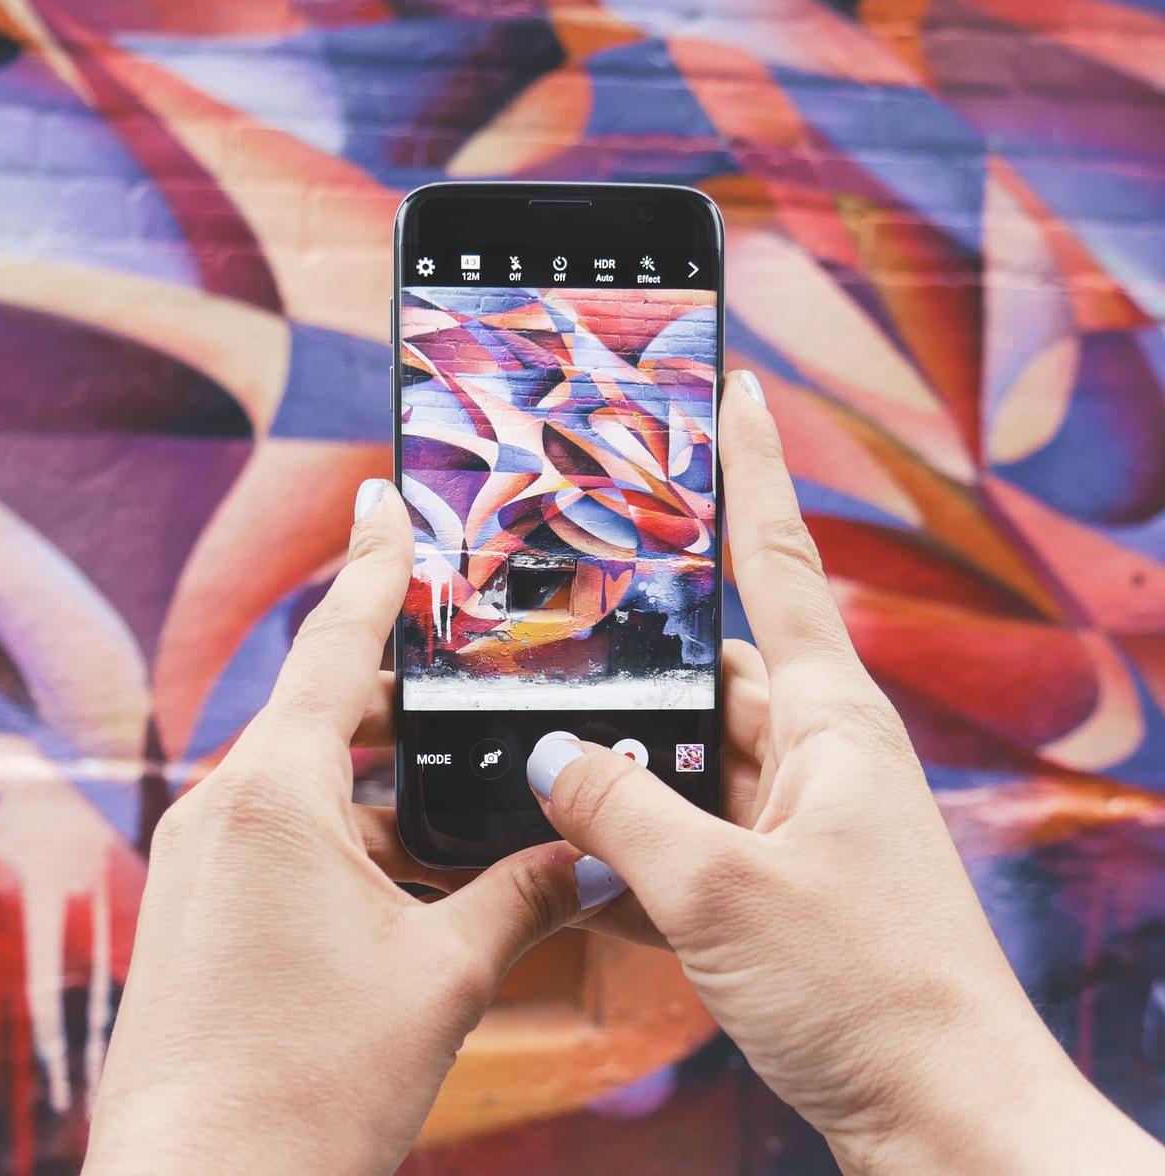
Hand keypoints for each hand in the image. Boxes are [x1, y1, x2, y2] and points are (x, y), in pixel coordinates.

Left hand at [83, 481, 593, 1175]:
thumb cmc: (313, 1087)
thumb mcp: (443, 976)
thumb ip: (522, 895)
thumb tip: (590, 856)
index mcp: (276, 793)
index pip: (336, 642)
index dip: (373, 563)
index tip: (382, 496)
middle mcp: (224, 807)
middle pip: (324, 706)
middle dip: (400, 689)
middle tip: (469, 665)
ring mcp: (202, 856)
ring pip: (308, 775)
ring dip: (381, 777)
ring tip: (461, 783)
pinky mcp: (199, 903)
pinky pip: (284, 830)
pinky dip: (349, 829)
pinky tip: (413, 864)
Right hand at [515, 372, 1164, 1175]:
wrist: (947, 1125)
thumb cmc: (868, 993)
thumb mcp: (718, 891)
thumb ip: (620, 809)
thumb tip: (548, 755)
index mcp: (830, 720)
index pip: (778, 559)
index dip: (751, 468)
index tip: (735, 390)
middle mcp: (820, 754)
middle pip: (713, 667)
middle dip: (641, 652)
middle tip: (558, 620)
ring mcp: (803, 821)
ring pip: (695, 757)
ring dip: (630, 765)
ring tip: (545, 755)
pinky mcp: (785, 883)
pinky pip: (696, 834)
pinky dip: (642, 844)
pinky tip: (582, 865)